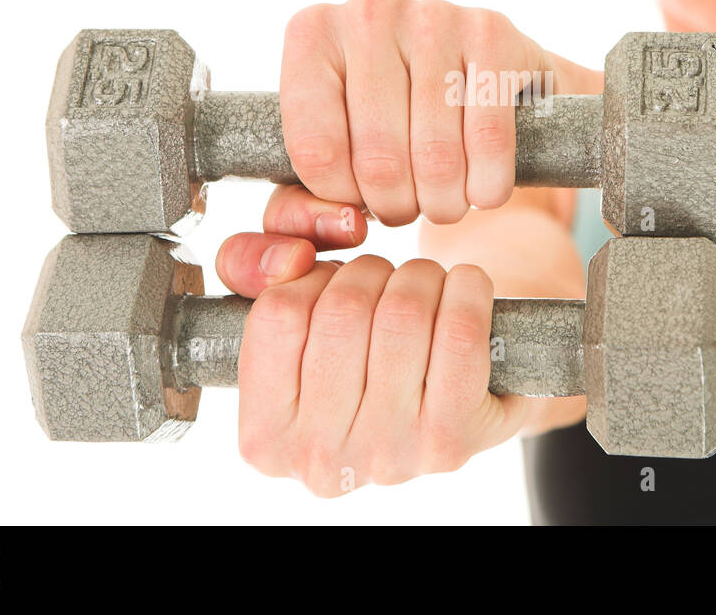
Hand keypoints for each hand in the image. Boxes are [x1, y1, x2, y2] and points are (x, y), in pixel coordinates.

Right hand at [216, 186, 528, 494]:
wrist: (451, 404)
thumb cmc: (356, 352)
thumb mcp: (286, 312)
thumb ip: (248, 263)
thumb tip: (292, 256)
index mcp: (264, 436)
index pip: (278, 312)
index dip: (314, 276)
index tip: (335, 284)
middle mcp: (321, 458)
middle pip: (345, 308)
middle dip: (374, 272)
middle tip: (387, 283)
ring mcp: (388, 453)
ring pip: (402, 312)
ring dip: (421, 276)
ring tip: (423, 289)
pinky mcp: (453, 439)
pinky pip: (459, 332)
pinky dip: (468, 289)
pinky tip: (465, 291)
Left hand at [279, 0, 566, 225]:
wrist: (480, 85)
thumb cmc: (392, 127)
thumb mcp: (331, 163)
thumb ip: (301, 209)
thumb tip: (342, 224)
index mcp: (313, 34)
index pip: (316, 150)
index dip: (343, 198)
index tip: (360, 200)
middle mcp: (370, 10)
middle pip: (378, 158)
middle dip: (397, 206)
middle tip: (409, 208)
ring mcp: (435, 15)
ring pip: (435, 155)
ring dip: (444, 202)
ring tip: (444, 200)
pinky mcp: (493, 32)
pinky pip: (488, 139)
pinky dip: (488, 184)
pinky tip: (483, 188)